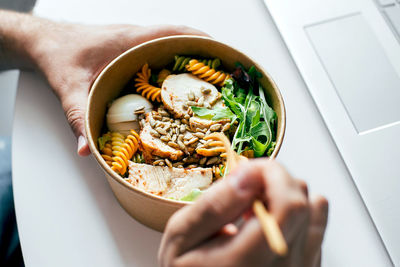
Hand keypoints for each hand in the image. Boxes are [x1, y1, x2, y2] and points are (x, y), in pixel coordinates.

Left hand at [29, 22, 206, 155]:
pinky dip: (176, 61)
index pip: (172, 33)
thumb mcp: (68, 87)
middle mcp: (136, 38)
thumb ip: (78, 117)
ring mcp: (135, 42)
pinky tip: (179, 84)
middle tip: (222, 73)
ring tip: (210, 79)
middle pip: (179, 37)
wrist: (46, 41)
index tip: (221, 53)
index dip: (199, 41)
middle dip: (204, 51)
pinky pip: (160, 51)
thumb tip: (87, 149)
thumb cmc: (58, 55)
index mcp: (128, 40)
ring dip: (191, 56)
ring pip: (172, 43)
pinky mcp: (131, 49)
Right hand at [158, 159, 328, 266]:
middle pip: (304, 202)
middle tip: (247, 186)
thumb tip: (247, 175)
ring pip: (315, 210)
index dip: (273, 174)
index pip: (289, 204)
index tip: (250, 170)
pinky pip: (315, 227)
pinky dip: (295, 212)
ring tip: (257, 205)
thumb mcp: (182, 238)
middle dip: (276, 180)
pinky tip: (267, 220)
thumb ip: (213, 205)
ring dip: (287, 194)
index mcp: (252, 261)